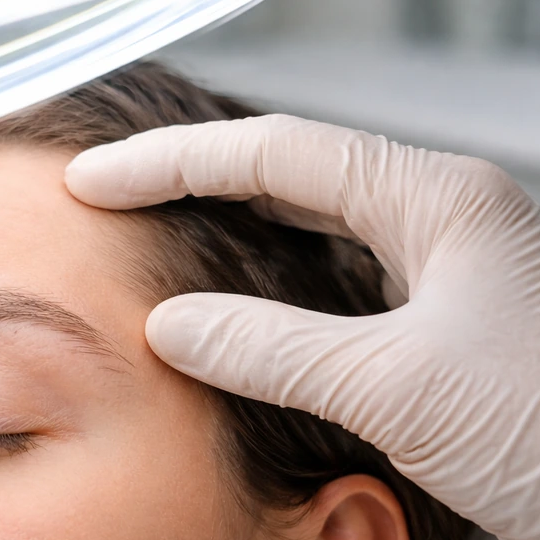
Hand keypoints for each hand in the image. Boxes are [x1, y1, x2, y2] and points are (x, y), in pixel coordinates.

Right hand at [66, 115, 539, 539]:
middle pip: (288, 172)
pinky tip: (231, 305)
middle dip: (190, 179)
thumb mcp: (395, 386)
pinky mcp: (436, 322)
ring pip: (308, 225)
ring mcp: (440, 269)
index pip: (277, 153)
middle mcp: (439, 220)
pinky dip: (268, 287)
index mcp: (437, 203)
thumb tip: (174, 326)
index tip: (99, 179)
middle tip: (108, 191)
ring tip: (152, 229)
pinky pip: (331, 283)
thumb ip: (272, 348)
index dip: (173, 162)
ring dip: (228, 226)